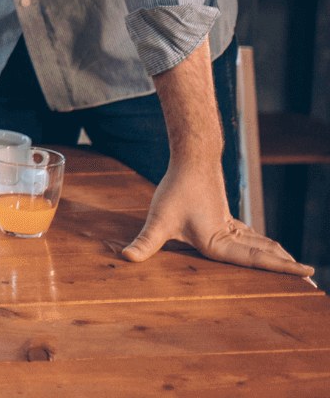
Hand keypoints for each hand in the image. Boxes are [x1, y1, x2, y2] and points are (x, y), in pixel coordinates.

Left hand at [120, 160, 312, 275]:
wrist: (193, 158)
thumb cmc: (177, 189)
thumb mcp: (159, 219)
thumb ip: (145, 242)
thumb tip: (126, 259)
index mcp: (220, 242)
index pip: (257, 261)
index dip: (282, 269)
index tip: (308, 272)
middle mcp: (230, 235)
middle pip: (264, 254)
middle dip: (286, 268)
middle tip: (312, 279)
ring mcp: (230, 225)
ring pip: (259, 244)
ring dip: (276, 256)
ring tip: (294, 266)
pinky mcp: (224, 216)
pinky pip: (249, 235)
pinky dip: (262, 244)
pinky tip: (265, 246)